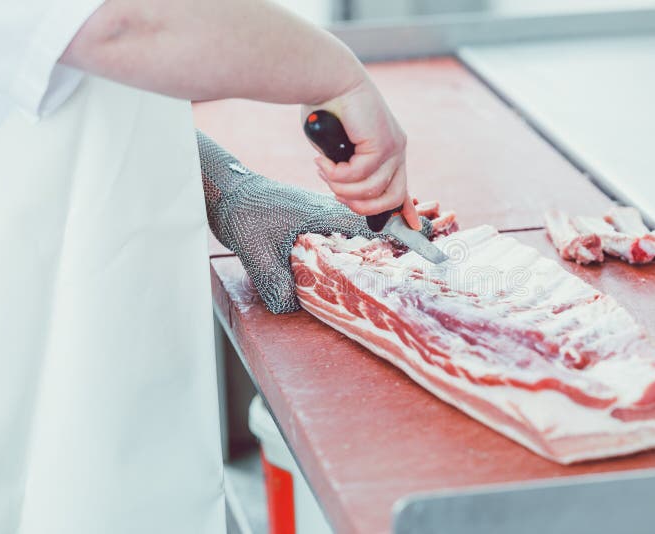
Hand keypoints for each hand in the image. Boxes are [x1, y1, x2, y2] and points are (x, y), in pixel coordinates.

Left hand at [197, 130, 431, 313]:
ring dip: (378, 248)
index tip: (428, 251)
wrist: (226, 189)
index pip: (378, 226)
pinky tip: (356, 266)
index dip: (405, 238)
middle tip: (424, 263)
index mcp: (330, 215)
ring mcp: (326, 215)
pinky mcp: (315, 219)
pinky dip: (356, 247)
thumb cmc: (243, 214)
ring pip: (362, 233)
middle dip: (398, 246)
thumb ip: (277, 284)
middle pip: (377, 229)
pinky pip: (345, 234)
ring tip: (398, 267)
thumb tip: (294, 310)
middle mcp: (334, 213)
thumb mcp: (257, 253)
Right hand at [302, 75, 421, 230]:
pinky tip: (324, 160)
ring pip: (372, 190)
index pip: (402, 186)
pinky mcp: (383, 142)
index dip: (406, 210)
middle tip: (335, 193)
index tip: (412, 227)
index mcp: (388, 150)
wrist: (328, 78)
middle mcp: (396, 149)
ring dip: (341, 187)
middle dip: (361, 206)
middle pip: (391, 197)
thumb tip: (343, 190)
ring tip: (323, 170)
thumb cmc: (325, 109)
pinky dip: (337, 174)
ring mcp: (393, 146)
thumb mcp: (337, 148)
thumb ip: (344, 169)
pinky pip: (360, 175)